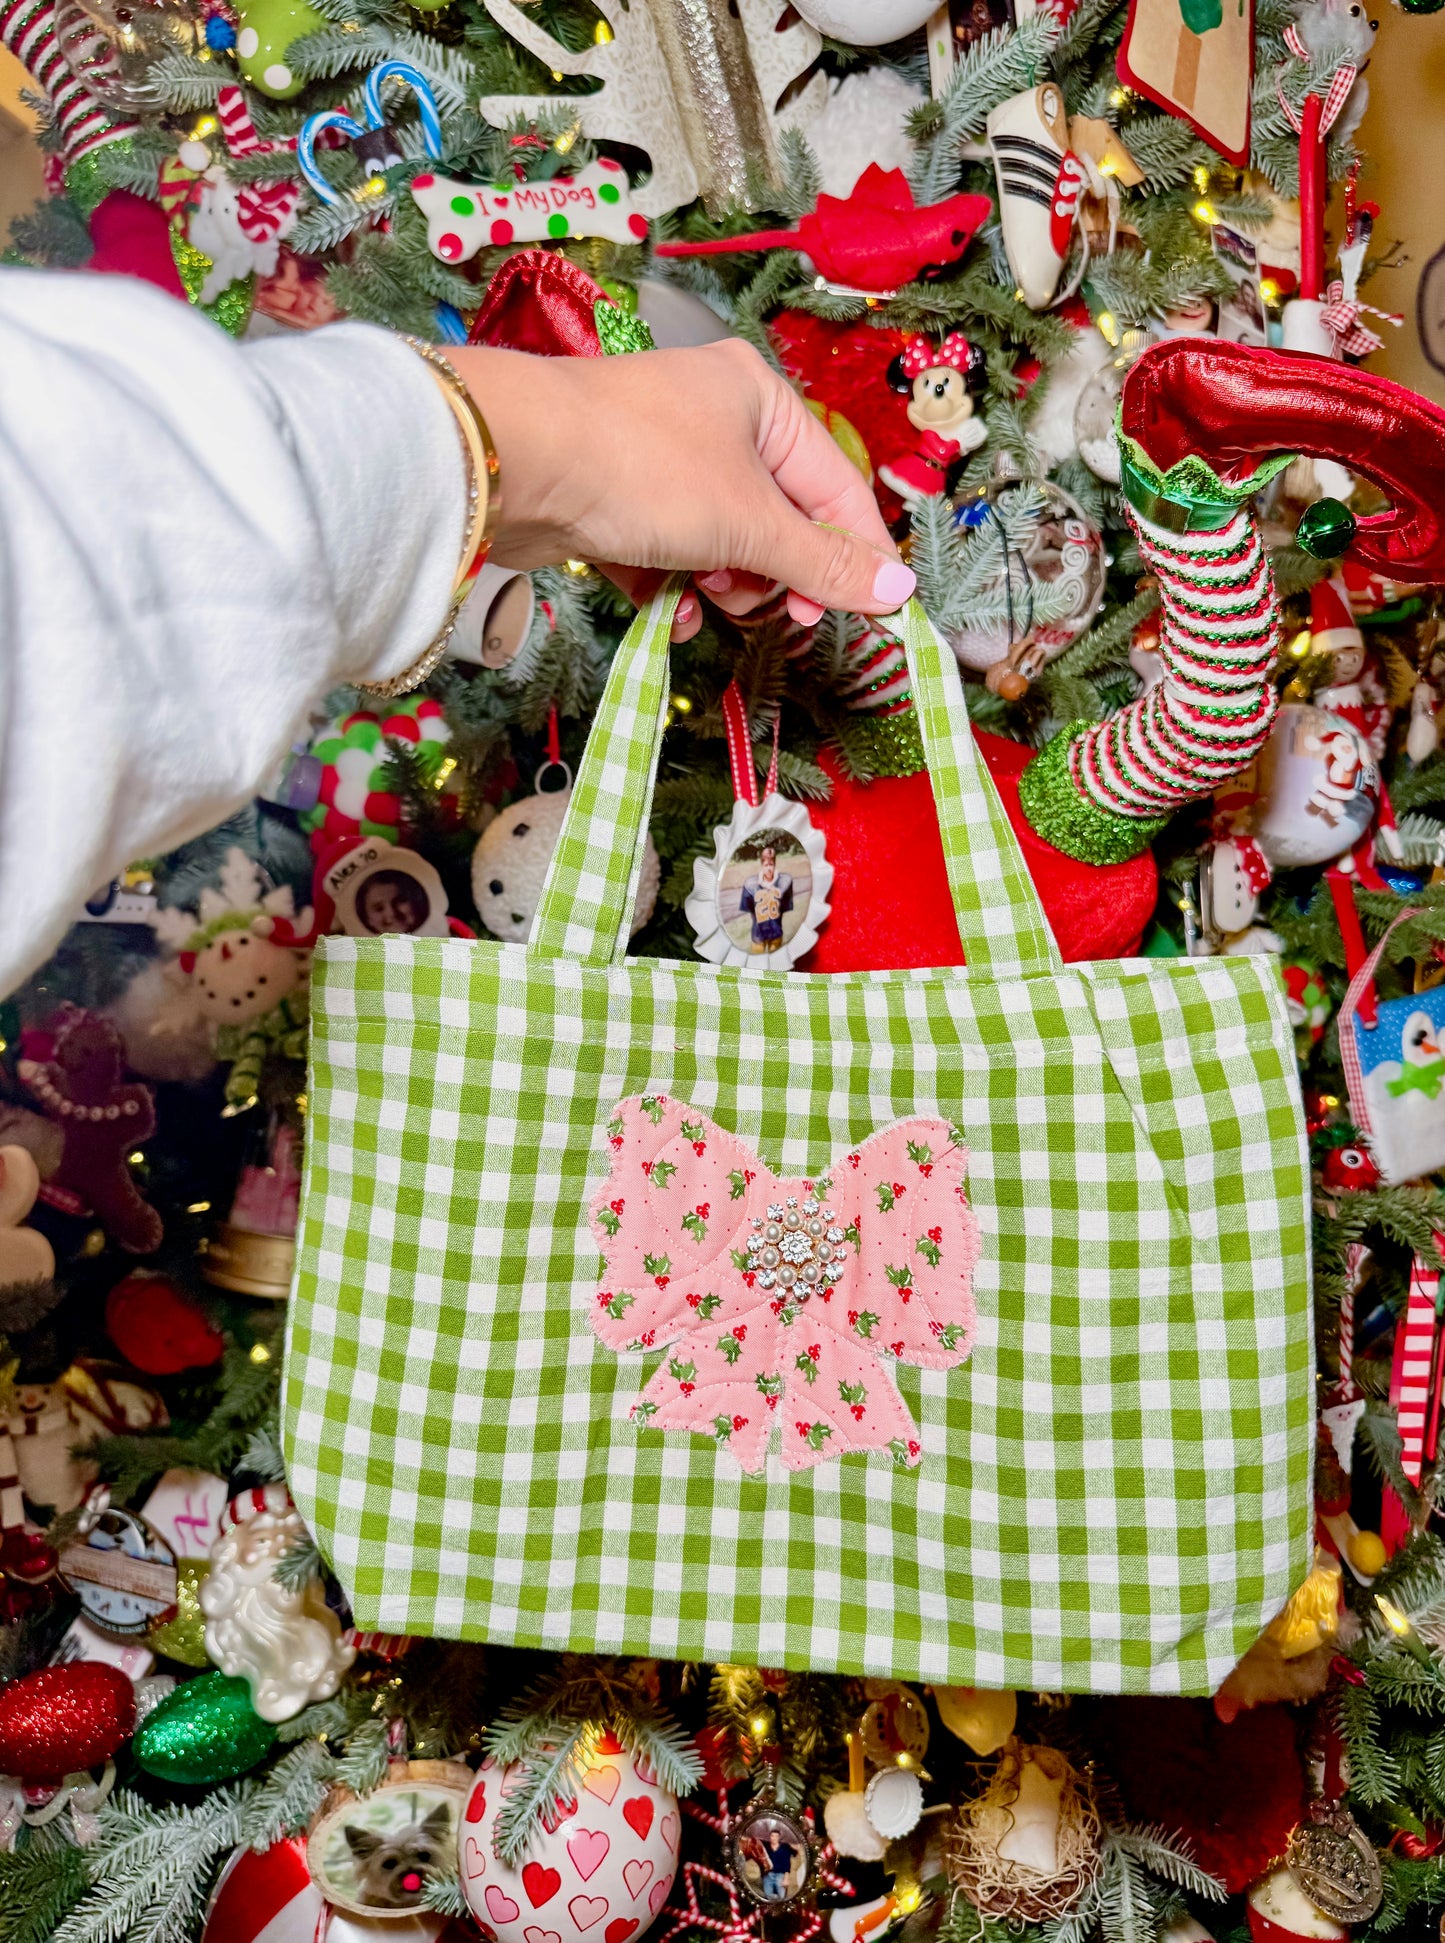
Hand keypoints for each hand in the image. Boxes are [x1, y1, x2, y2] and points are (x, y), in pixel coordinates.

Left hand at [448, 338, 914, 641]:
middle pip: (778, 518)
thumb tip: (898, 591)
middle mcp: (713, 419)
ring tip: (706, 596)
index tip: (872, 613)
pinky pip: (666, 556)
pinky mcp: (613, 500)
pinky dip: (672, 589)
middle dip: (776, 574)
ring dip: (723, 584)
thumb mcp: (751, 524)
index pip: (835, 486)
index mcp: (760, 399)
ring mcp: (659, 460)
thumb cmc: (646, 471)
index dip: (856, 554)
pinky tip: (668, 616)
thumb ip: (824, 563)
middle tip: (781, 617)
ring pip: (721, 542)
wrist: (516, 464)